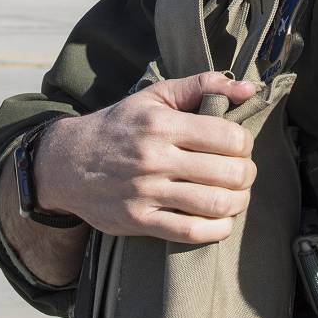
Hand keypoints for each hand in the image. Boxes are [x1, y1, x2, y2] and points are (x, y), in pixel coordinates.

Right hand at [37, 71, 258, 243]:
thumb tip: (250, 89)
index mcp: (161, 124)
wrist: (67, 161)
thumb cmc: (119, 125)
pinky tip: (221, 220)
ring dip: (238, 202)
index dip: (244, 143)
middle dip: (247, 173)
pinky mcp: (138, 220)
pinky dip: (217, 229)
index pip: (227, 137)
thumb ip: (203, 85)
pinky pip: (190, 232)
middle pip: (228, 173)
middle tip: (243, 172)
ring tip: (236, 195)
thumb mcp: (155, 96)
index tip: (240, 145)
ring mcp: (145, 192)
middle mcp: (154, 158)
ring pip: (214, 204)